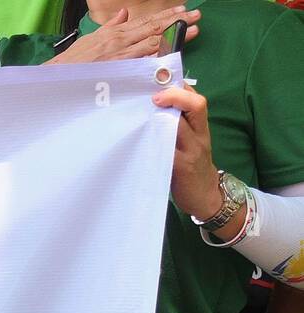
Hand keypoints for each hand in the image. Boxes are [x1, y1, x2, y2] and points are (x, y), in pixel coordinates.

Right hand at [47, 6, 199, 64]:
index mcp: (114, 34)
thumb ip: (109, 27)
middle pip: (153, 30)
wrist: (55, 81)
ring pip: (152, 45)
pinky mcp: (118, 74)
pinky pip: (142, 65)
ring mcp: (120, 59)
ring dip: (174, 38)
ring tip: (193, 31)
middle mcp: (120, 43)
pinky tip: (172, 54)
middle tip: (196, 17)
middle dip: (176, 22)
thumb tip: (124, 14)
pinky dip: (157, 59)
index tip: (183, 10)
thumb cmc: (70, 64)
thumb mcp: (89, 40)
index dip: (166, 16)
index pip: (146, 22)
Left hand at [152, 83, 224, 220]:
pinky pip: (166, 149)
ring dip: (160, 116)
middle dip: (172, 96)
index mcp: (201, 128)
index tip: (163, 83)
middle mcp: (199, 136)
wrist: (205, 195)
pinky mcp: (180, 167)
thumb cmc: (193, 167)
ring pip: (179, 125)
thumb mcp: (192, 143)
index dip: (182, 89)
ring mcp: (191, 151)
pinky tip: (140, 138)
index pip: (198, 101)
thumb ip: (179, 127)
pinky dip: (154, 141)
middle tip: (152, 97)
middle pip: (194, 107)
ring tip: (143, 113)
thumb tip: (155, 109)